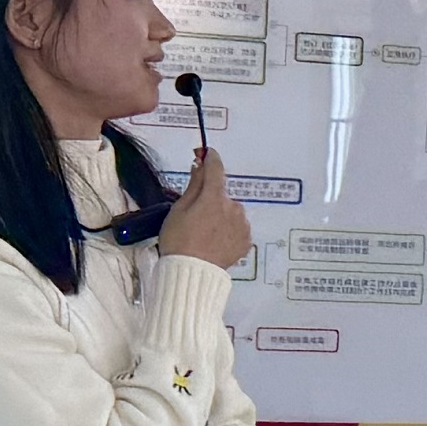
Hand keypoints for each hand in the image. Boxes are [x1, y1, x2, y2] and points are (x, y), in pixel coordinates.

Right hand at [155, 148, 249, 271]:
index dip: (210, 158)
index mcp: (215, 198)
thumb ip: (194, 186)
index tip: (205, 152)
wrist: (193, 272)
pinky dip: (228, 230)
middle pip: (222, 194)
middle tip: (194, 216)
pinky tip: (214, 241)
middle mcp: (234, 208)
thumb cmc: (179, 240)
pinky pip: (237, 228)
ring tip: (204, 233)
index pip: (216, 169)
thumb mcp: (179, 210)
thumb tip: (200, 166)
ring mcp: (243, 225)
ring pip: (231, 211)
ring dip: (221, 216)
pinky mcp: (247, 241)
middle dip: (211, 199)